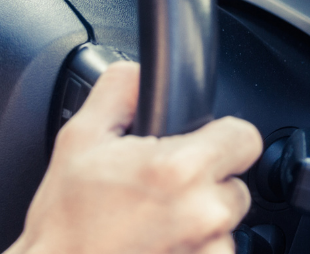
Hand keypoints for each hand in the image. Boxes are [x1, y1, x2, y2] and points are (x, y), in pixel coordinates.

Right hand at [7, 62, 262, 253]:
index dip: (219, 134)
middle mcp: (205, 212)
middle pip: (235, 181)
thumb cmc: (66, 221)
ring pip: (224, 220)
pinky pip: (213, 249)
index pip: (243, 136)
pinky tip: (155, 242)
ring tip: (150, 220)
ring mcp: (211, 250)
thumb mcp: (78, 138)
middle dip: (203, 180)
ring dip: (197, 218)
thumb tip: (139, 74)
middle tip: (156, 187)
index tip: (197, 143)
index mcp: (179, 169)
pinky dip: (191, 246)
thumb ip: (117, 91)